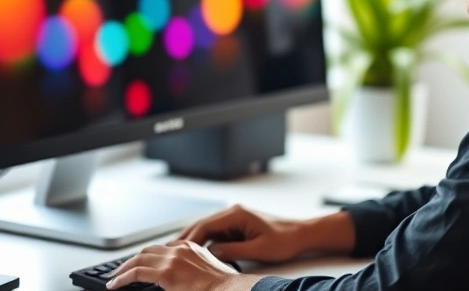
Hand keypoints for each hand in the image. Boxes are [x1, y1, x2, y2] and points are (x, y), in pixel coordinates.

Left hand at [105, 240, 260, 290]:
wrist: (229, 290)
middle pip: (149, 250)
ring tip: (115, 277)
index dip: (149, 257)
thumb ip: (195, 271)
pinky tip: (115, 284)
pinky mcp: (166, 272)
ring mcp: (172, 259)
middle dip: (134, 259)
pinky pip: (136, 273)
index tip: (142, 265)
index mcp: (191, 248)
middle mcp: (180, 249)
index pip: (163, 248)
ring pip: (139, 259)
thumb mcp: (209, 272)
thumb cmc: (224, 286)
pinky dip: (122, 278)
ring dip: (124, 268)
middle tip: (123, 270)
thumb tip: (188, 280)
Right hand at [175, 204, 308, 262]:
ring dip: (193, 241)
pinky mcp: (236, 227)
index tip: (177, 251)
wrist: (300, 235)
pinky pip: (215, 234)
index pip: (205, 226)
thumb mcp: (258, 250)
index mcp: (236, 214)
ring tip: (177, 255)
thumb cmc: (284, 240)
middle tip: (168, 252)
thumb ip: (233, 251)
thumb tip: (212, 253)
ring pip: (206, 230)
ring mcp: (234, 219)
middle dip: (185, 239)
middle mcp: (232, 213)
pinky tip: (197, 254)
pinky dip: (205, 243)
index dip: (189, 240)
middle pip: (201, 225)